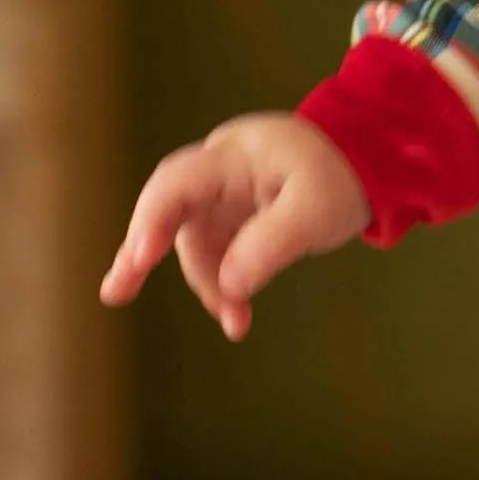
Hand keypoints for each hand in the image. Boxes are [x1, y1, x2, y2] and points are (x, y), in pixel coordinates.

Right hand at [101, 114, 371, 338]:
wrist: (364, 159)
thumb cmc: (340, 177)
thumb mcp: (316, 212)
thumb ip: (271, 245)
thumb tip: (229, 286)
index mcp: (235, 156)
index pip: (178, 183)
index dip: (152, 221)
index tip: (140, 260)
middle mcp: (218, 170)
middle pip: (167, 208)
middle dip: (141, 252)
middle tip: (115, 293)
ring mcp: (221, 193)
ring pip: (193, 241)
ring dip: (206, 283)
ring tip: (235, 323)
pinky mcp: (231, 215)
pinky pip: (214, 251)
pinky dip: (221, 282)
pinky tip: (236, 315)